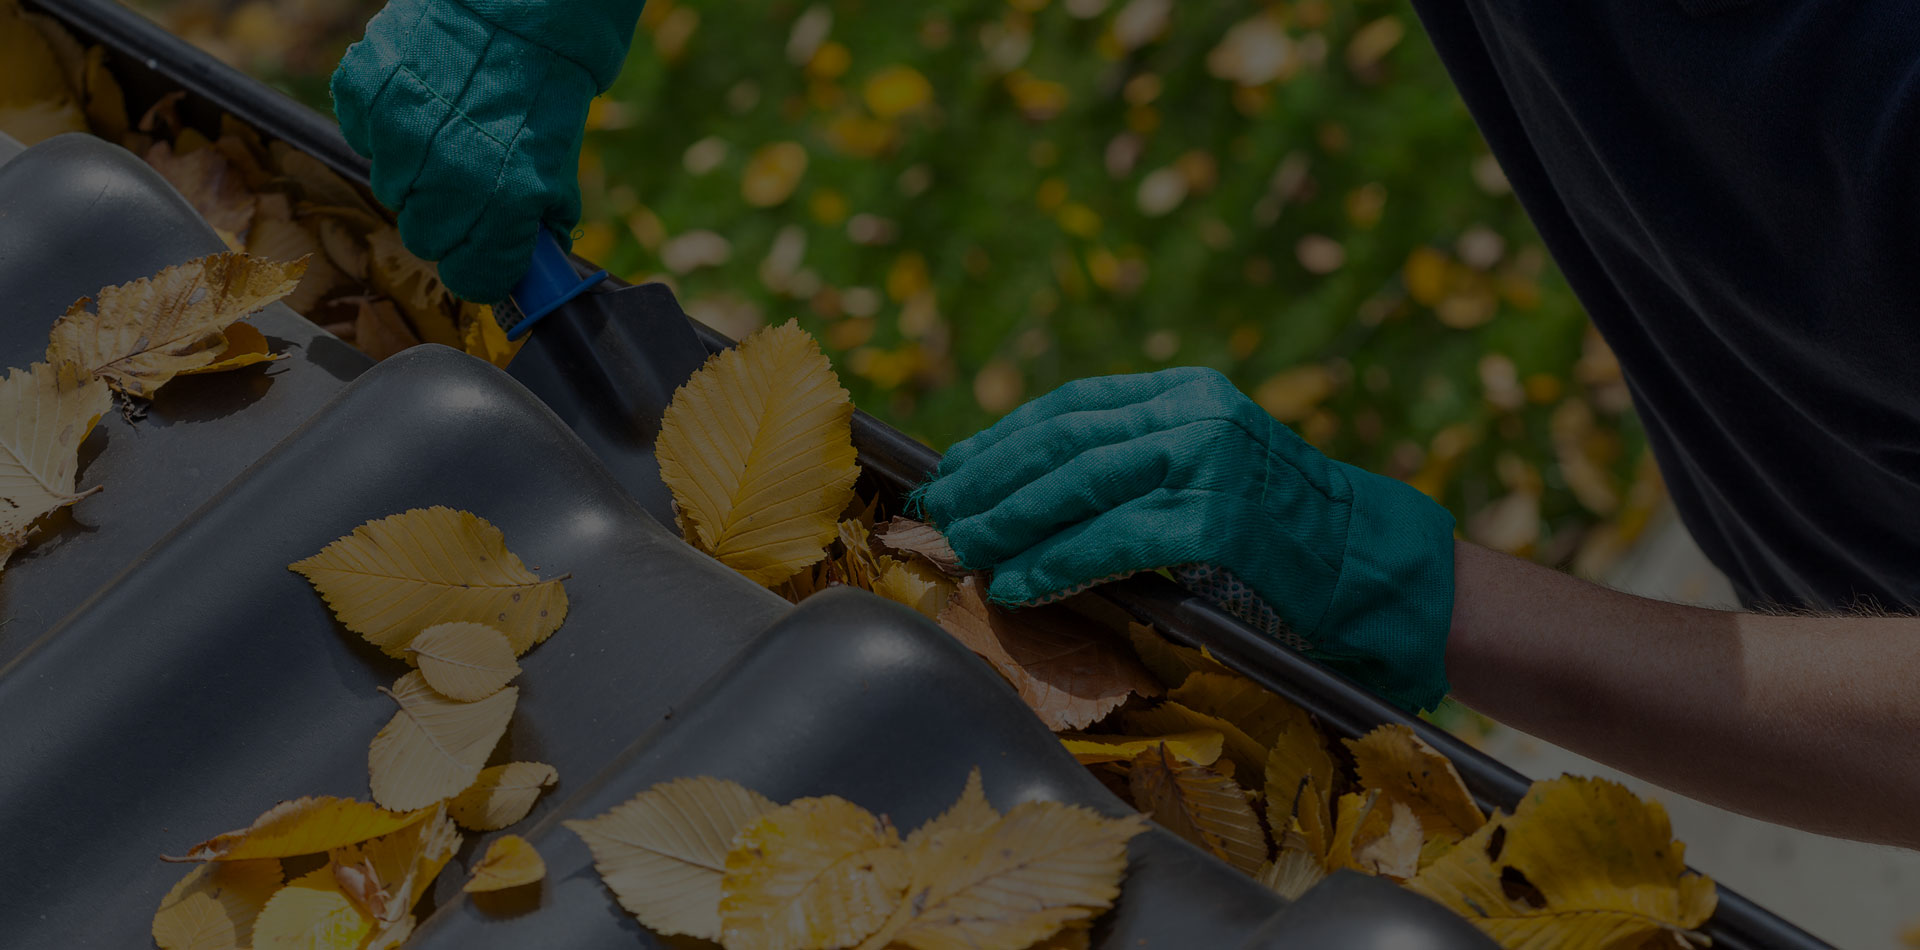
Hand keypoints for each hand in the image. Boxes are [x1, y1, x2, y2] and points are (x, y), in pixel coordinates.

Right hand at [330, 0, 644, 300]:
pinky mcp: (365, 96)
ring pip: (391, 190)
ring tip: (445, 130)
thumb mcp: (556, 166)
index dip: (480, 267)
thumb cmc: (542, 91)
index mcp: (504, 204)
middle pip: (426, 239)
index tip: (484, 254)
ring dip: (415, 172)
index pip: (472, 279)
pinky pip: (364, 138)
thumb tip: (529, 266)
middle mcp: (447, 178)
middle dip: (447, 219)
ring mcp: (399, 137)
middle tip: (467, 182)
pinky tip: (419, 102)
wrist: (517, 9)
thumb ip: (535, 222)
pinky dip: (385, 128)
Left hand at [915, 368, 1456, 710]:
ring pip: (1080, 485)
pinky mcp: (1219, 520)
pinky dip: (1058, 563)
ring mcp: (1210, 462)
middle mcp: (1196, 413)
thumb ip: (1140, 464)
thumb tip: (1033, 490)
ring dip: (1011, 522)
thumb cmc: (1287, 534)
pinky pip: (1115, 540)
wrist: (1379, 568)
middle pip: (1064, 440)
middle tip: (942, 513)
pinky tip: (1021, 583)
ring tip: (967, 549)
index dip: (1004, 437)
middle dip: (991, 479)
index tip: (955, 469)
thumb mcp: (1212, 469)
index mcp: (1188, 392)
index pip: (1072, 405)